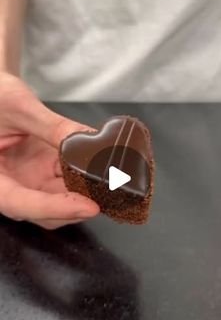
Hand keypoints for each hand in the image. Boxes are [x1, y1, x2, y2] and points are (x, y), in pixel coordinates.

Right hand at [0, 73, 99, 228]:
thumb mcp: (19, 108)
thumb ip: (52, 127)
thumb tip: (88, 140)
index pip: (22, 204)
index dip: (56, 208)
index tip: (88, 206)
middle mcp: (11, 186)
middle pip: (45, 210)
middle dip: (78, 204)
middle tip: (110, 191)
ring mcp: (29, 181)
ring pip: (61, 200)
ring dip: (85, 193)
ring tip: (110, 180)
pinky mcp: (43, 172)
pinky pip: (67, 182)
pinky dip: (84, 177)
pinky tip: (100, 168)